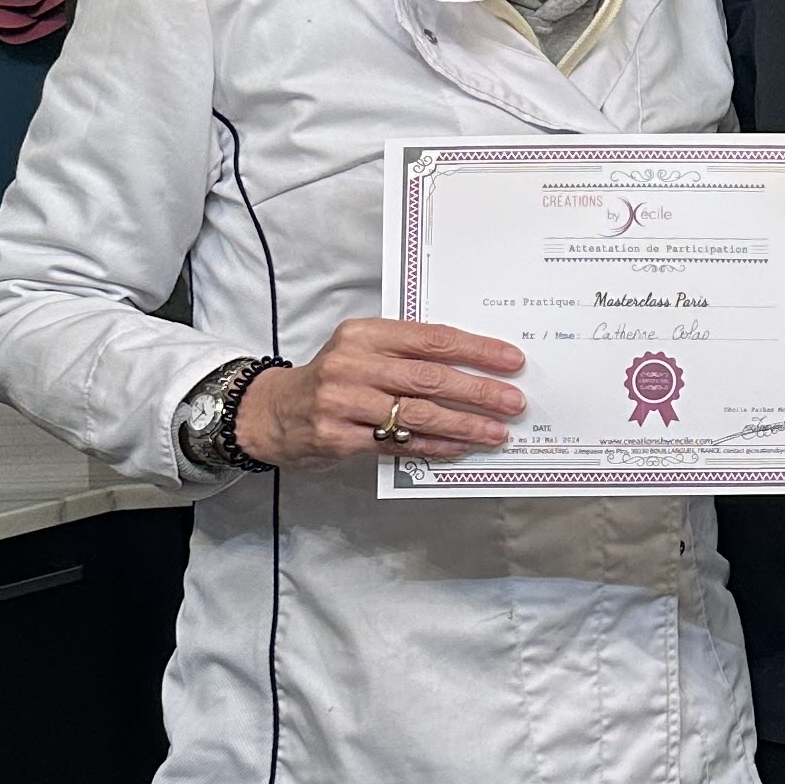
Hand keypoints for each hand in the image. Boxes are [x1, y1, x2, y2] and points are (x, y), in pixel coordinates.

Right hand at [238, 318, 522, 465]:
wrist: (271, 412)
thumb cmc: (331, 379)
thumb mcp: (361, 350)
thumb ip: (406, 353)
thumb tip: (473, 365)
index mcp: (364, 334)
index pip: (431, 338)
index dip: (476, 350)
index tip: (511, 360)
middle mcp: (352, 364)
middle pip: (429, 377)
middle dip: (478, 391)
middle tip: (513, 401)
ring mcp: (343, 402)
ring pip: (417, 414)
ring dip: (463, 424)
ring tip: (496, 431)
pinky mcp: (338, 437)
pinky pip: (398, 443)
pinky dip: (434, 447)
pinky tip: (460, 448)